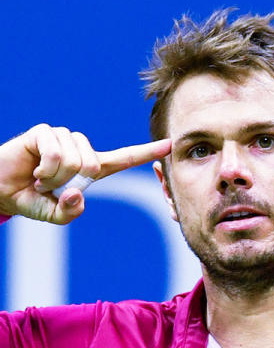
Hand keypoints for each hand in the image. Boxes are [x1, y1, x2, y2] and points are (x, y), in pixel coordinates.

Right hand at [0, 124, 171, 223]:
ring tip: (40, 179)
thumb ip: (70, 212)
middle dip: (70, 183)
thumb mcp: (54, 215)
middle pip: (95, 164)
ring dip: (54, 178)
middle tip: (50, 186)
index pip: (124, 158)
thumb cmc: (29, 200)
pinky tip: (33, 171)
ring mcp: (63, 137)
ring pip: (75, 160)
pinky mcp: (45, 132)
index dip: (147, 152)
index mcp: (91, 167)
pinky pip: (55, 153)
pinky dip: (44, 170)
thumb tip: (77, 193)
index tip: (170, 144)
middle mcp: (80, 149)